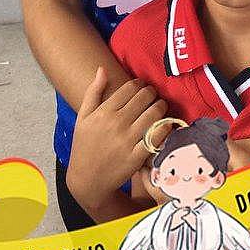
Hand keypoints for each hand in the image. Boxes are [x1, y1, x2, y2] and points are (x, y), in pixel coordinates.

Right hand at [66, 67, 167, 210]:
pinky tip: (165, 124)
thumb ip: (93, 91)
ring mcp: (127, 140)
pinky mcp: (136, 157)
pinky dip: (164, 128)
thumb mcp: (83, 117)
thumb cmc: (84, 146)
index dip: (140, 83)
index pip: (130, 88)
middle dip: (152, 93)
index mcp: (103, 112)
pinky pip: (156, 137)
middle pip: (144, 98)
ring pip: (154, 114)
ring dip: (161, 106)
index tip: (142, 86)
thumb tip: (102, 69)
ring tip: (161, 106)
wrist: (87, 180)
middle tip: (154, 95)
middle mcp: (116, 123)